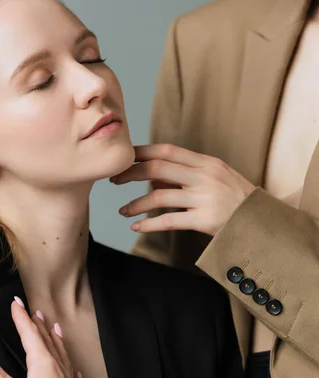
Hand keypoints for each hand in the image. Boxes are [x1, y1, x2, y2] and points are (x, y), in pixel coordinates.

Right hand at [0, 298, 89, 377]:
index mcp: (42, 362)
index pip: (29, 333)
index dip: (21, 317)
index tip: (16, 302)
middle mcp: (58, 366)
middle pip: (46, 339)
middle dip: (38, 324)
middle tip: (33, 311)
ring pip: (62, 352)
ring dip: (56, 338)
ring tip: (55, 327)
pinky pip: (73, 373)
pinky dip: (70, 365)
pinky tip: (74, 368)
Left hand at [111, 144, 254, 235]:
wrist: (263, 224)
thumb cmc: (236, 200)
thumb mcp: (215, 179)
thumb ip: (185, 175)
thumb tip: (152, 178)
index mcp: (206, 163)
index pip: (167, 150)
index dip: (142, 152)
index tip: (124, 157)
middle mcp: (204, 176)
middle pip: (157, 168)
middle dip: (130, 173)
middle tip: (114, 179)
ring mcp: (205, 198)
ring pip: (159, 196)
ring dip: (136, 204)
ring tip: (123, 210)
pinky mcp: (205, 220)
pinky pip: (169, 221)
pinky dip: (149, 224)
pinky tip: (137, 227)